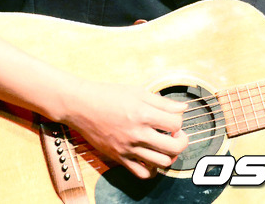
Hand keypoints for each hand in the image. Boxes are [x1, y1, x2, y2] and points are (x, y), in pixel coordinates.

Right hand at [62, 79, 187, 178]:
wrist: (81, 105)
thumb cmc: (108, 95)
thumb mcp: (137, 92)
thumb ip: (161, 102)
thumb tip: (182, 108)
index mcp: (142, 113)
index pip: (175, 123)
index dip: (179, 120)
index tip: (174, 118)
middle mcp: (137, 133)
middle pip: (173, 146)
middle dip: (182, 140)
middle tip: (177, 134)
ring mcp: (128, 148)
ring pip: (162, 162)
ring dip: (169, 155)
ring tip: (165, 145)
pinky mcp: (119, 158)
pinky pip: (142, 173)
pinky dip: (152, 169)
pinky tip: (151, 157)